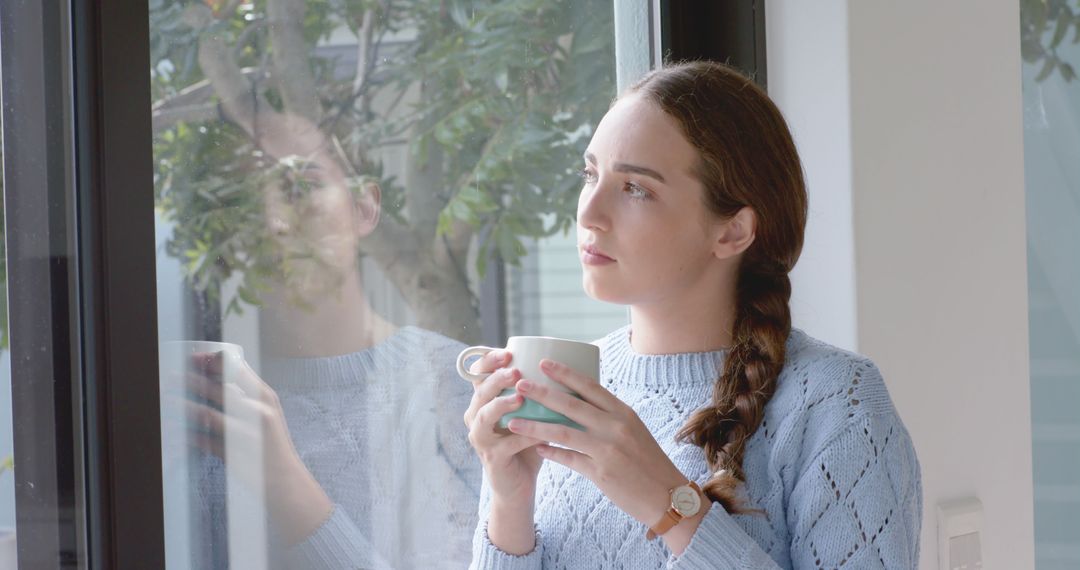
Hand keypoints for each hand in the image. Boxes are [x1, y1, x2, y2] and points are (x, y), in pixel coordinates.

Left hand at [174, 351, 333, 544]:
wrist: (285, 481)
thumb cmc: (271, 446)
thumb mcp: (266, 414)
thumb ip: (243, 396)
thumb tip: (214, 377)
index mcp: (264, 396)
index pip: (236, 369)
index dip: (211, 361)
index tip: (193, 359)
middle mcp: (257, 411)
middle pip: (219, 388)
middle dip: (191, 380)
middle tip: (170, 376)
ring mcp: (246, 433)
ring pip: (208, 413)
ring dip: (183, 405)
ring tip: (166, 400)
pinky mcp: (233, 454)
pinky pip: (203, 441)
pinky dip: (185, 435)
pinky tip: (172, 431)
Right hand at [463, 350, 545, 505]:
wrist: (518, 485)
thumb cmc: (526, 443)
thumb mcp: (528, 414)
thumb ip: (536, 393)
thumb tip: (565, 365)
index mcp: (484, 401)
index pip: (478, 374)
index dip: (488, 361)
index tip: (508, 352)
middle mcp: (476, 417)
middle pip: (479, 392)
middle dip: (496, 379)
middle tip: (516, 372)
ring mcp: (481, 439)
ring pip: (483, 417)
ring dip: (500, 405)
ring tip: (518, 397)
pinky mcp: (493, 459)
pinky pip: (505, 445)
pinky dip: (523, 436)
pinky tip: (538, 433)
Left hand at [504, 359, 694, 531]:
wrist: (667, 496)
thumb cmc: (649, 462)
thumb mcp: (633, 431)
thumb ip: (609, 417)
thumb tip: (580, 403)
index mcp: (623, 413)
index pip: (591, 386)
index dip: (565, 373)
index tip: (544, 363)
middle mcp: (615, 427)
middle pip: (572, 405)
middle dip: (543, 393)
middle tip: (520, 385)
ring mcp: (607, 450)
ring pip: (563, 432)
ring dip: (535, 427)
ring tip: (512, 422)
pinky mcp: (601, 473)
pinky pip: (569, 460)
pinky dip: (551, 453)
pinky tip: (536, 449)